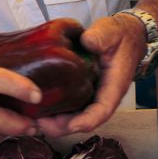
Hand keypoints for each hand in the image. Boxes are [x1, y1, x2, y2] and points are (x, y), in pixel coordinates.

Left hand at [36, 14, 145, 137]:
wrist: (123, 35)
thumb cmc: (118, 35)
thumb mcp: (111, 31)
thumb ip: (101, 37)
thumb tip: (87, 41)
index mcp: (113, 86)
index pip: (102, 110)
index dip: (87, 120)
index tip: (72, 126)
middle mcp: (102, 96)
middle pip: (84, 120)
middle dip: (64, 127)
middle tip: (41, 125)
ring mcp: (91, 95)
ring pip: (75, 116)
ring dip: (56, 123)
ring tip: (34, 122)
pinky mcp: (81, 90)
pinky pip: (69, 106)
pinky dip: (55, 112)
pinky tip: (37, 110)